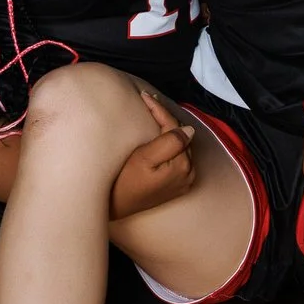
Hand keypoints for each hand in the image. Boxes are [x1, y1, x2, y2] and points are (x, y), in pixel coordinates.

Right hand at [108, 92, 196, 220]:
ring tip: (154, 113)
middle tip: (149, 102)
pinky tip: (160, 134)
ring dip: (168, 129)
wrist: (114, 207)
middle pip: (179, 136)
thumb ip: (170, 142)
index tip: (145, 96)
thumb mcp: (145, 158)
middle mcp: (188, 174)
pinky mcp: (176, 185)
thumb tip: (189, 129)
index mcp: (183, 165)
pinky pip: (177, 157)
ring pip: (179, 145)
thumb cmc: (124, 182)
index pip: (174, 129)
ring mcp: (183, 181)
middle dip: (165, 118)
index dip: (160, 110)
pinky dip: (170, 143)